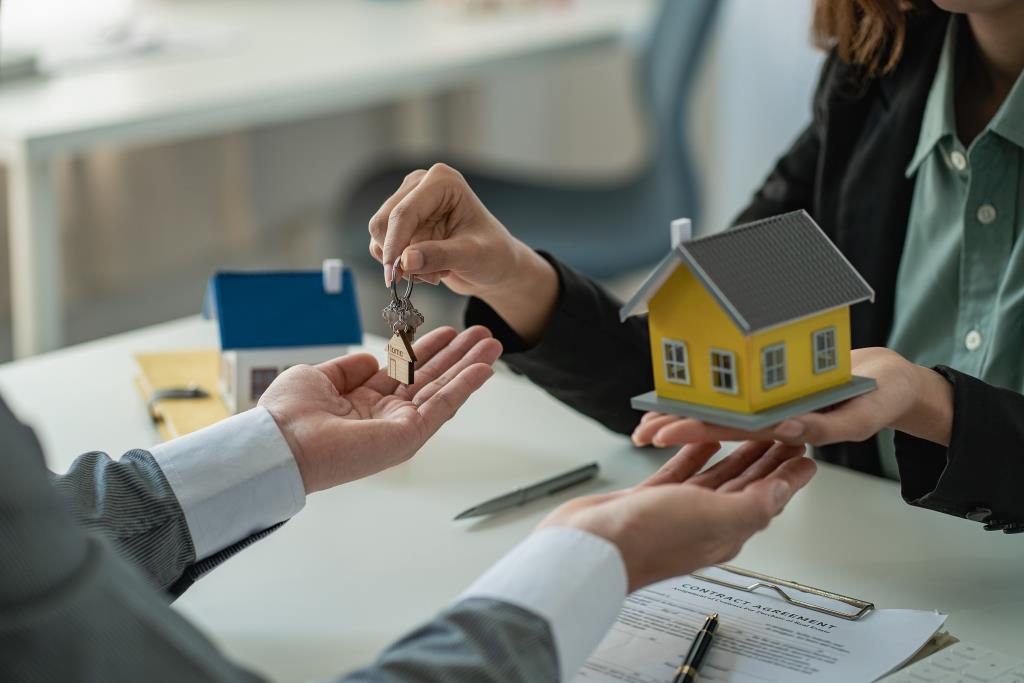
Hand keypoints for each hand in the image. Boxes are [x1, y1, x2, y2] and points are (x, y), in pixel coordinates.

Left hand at [259, 326, 500, 492]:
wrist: (280, 443)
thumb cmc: (287, 415)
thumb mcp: (318, 377)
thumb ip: (347, 368)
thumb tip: (371, 359)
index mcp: (363, 402)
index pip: (406, 372)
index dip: (428, 350)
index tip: (448, 333)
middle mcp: (385, 415)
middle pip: (431, 379)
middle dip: (458, 356)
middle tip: (482, 335)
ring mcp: (399, 426)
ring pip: (443, 390)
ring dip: (469, 366)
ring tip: (492, 344)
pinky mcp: (407, 436)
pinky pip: (442, 406)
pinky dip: (465, 387)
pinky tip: (483, 369)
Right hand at [367, 163, 558, 342]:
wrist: (495, 264)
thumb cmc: (493, 254)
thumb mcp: (473, 256)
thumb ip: (440, 256)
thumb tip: (405, 261)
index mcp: (442, 181)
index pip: (404, 213)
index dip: (394, 246)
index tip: (393, 276)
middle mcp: (420, 184)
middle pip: (384, 222)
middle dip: (401, 256)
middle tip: (430, 277)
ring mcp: (408, 201)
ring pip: (380, 236)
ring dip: (404, 263)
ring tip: (437, 271)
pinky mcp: (401, 221)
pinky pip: (382, 245)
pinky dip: (402, 265)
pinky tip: (429, 268)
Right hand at [539, 441, 815, 591]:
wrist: (591, 547)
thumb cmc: (647, 538)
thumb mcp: (712, 518)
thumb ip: (753, 505)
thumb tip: (784, 492)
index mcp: (726, 530)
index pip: (768, 498)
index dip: (788, 475)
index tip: (805, 453)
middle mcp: (705, 521)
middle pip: (745, 484)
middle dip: (766, 458)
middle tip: (782, 433)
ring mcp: (677, 510)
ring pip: (714, 476)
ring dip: (734, 453)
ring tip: (749, 431)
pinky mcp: (651, 500)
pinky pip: (680, 471)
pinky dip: (694, 453)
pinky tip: (701, 439)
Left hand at [631, 347, 954, 448]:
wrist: (897, 384)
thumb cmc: (885, 399)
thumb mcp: (861, 415)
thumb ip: (824, 424)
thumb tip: (785, 429)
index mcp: (788, 432)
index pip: (731, 433)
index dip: (694, 430)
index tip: (661, 431)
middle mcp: (774, 425)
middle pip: (716, 428)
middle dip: (677, 429)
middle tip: (641, 431)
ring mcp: (774, 414)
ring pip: (722, 417)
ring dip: (687, 417)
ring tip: (651, 418)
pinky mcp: (777, 398)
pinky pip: (740, 403)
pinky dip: (714, 399)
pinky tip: (687, 397)